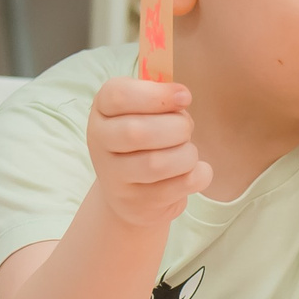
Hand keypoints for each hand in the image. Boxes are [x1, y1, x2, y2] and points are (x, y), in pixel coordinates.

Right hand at [86, 78, 209, 228]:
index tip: (185, 97)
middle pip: (138, 132)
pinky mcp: (136, 204)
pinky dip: (199, 174)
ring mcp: (114, 177)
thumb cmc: (147, 140)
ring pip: (158, 164)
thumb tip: (180, 95)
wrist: (132, 192)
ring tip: (188, 151)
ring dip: (187, 153)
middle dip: (177, 127)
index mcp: (102, 110)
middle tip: (186, 129)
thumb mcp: (145, 111)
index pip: (118, 95)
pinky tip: (195, 170)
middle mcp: (99, 142)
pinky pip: (179, 186)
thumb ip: (160, 97)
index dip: (157, 95)